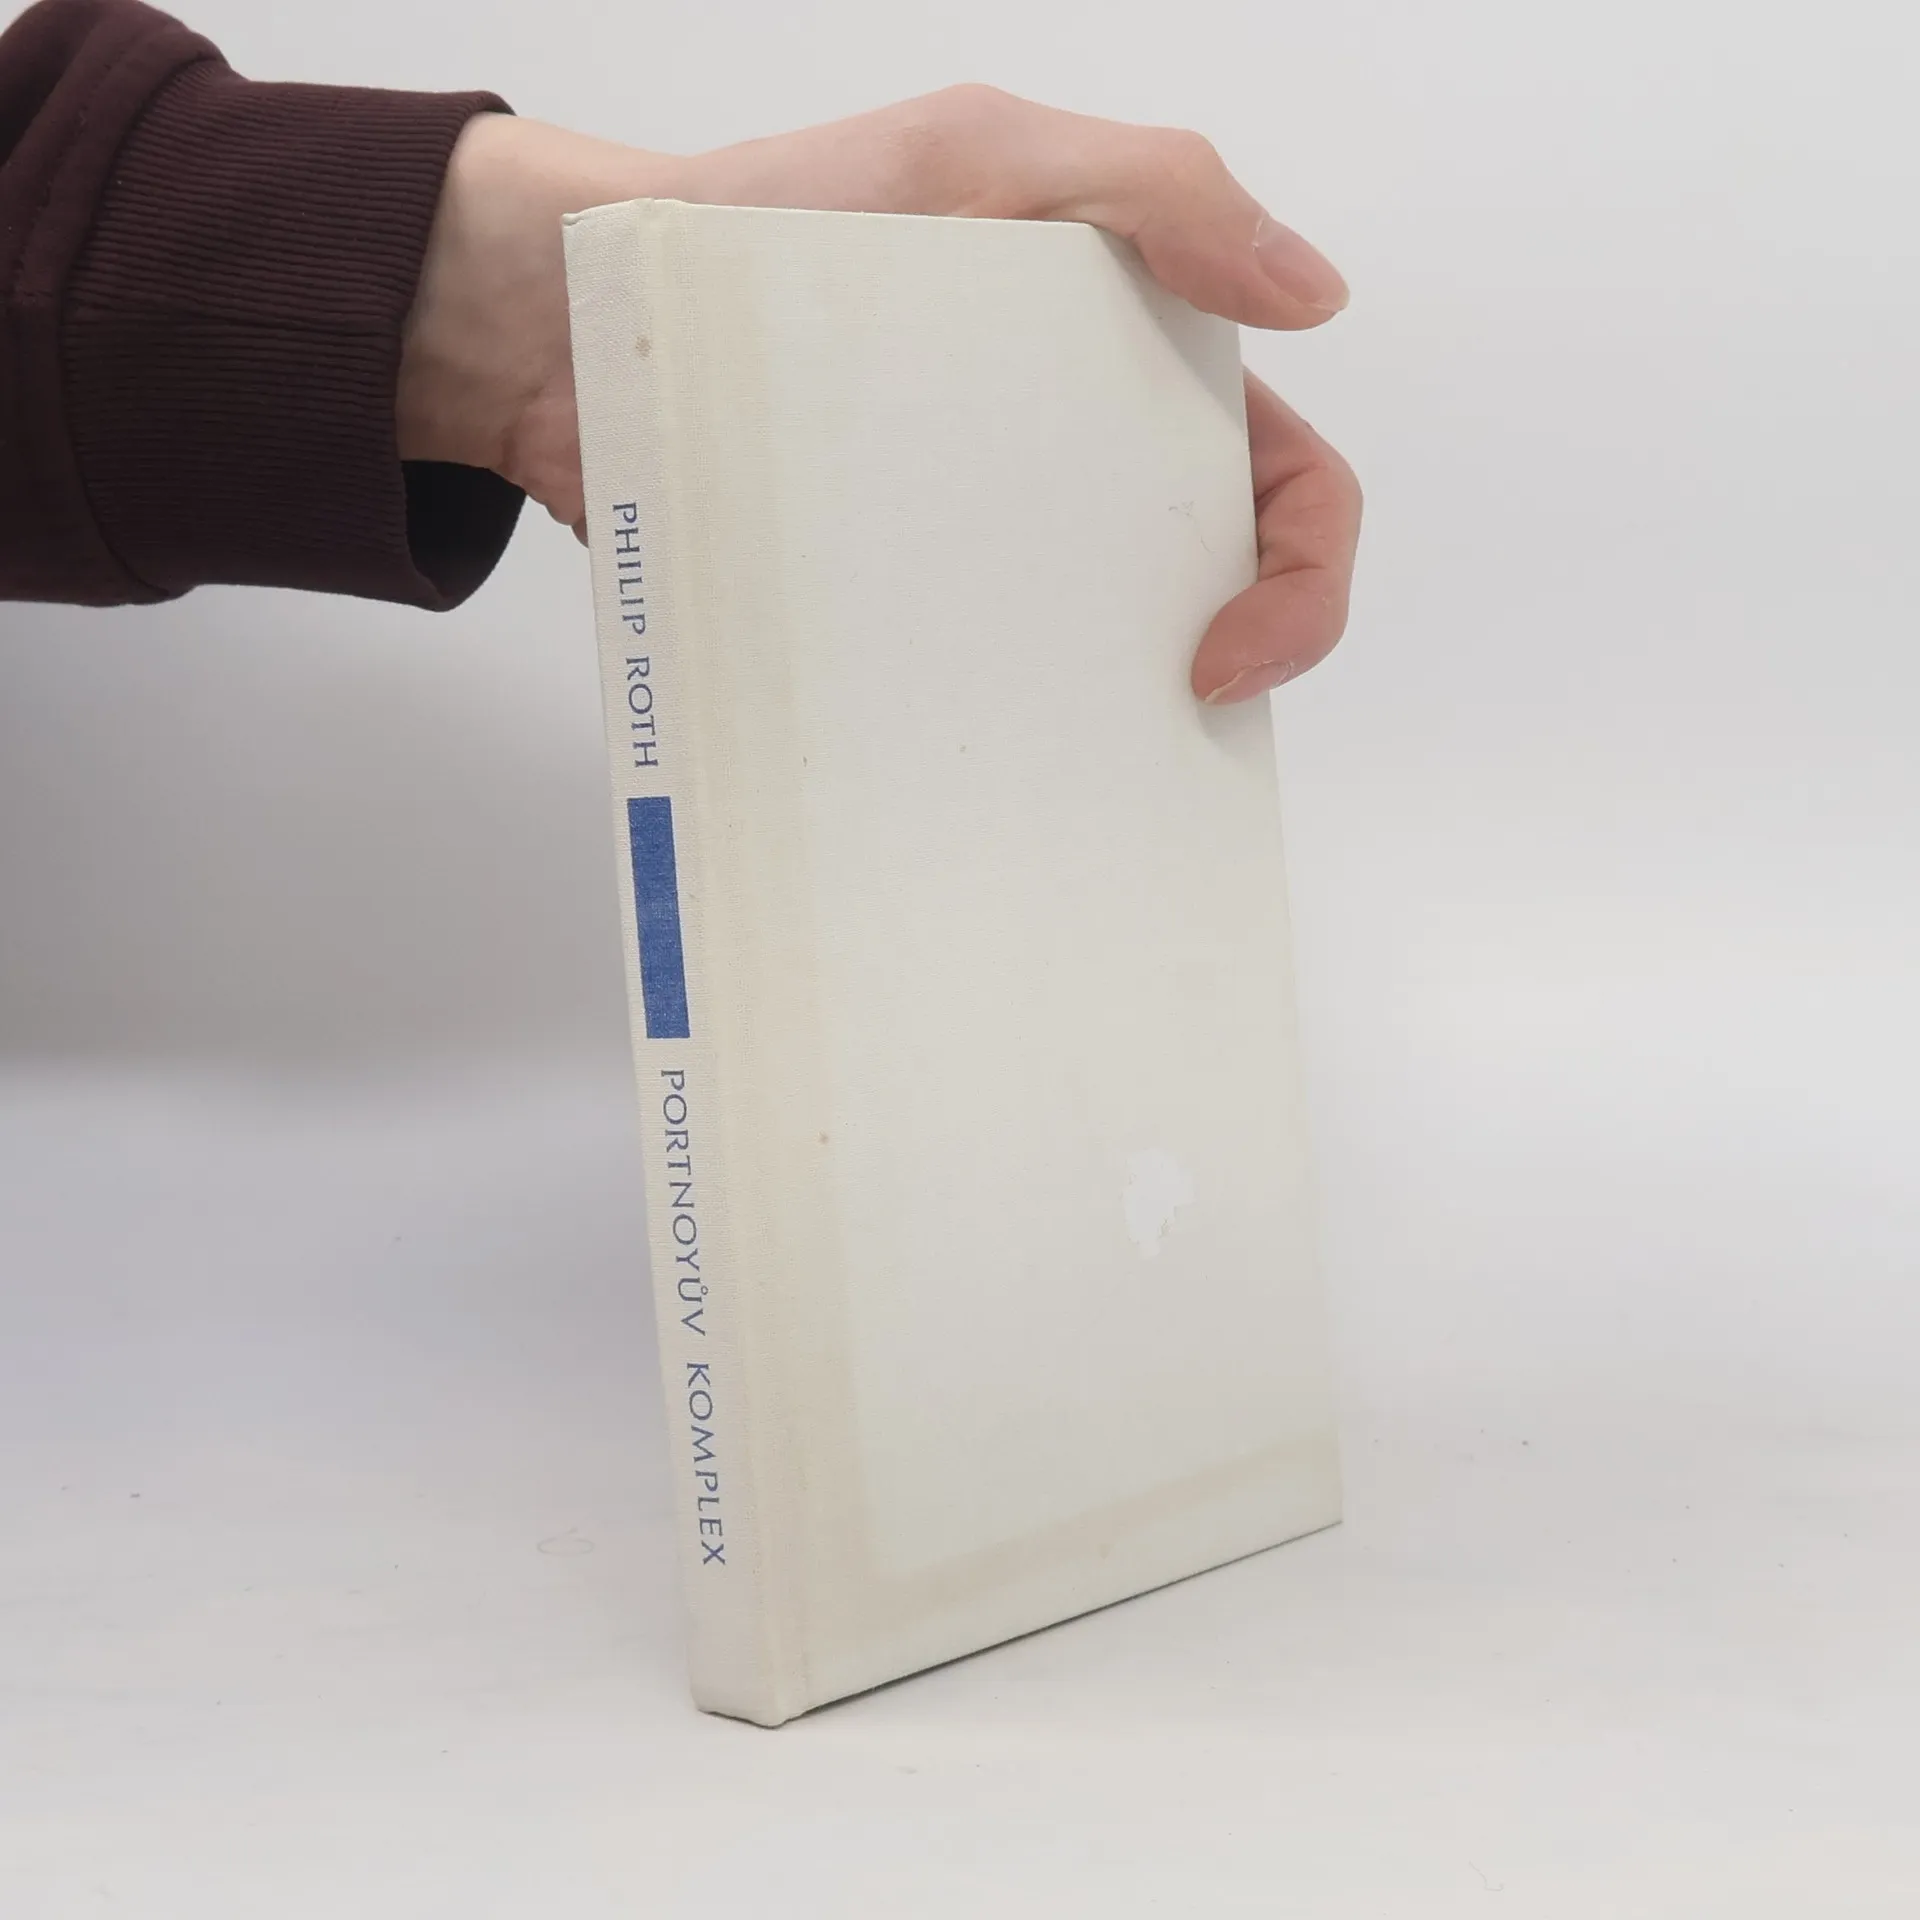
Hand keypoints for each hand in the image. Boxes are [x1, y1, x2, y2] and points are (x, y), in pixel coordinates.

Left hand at [398, 89, 1360, 700]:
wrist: (577, 324)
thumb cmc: (778, 216)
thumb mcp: (979, 158)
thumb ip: (1154, 191)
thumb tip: (1315, 294)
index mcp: (1131, 375)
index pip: (1284, 487)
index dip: (1302, 582)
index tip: (1224, 654)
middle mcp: (1074, 479)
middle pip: (1209, 595)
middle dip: (1226, 671)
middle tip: (1167, 716)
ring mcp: (982, 557)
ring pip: (1095, 667)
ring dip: (1108, 725)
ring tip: (1066, 765)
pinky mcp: (889, 620)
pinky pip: (968, 699)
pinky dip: (990, 740)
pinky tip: (969, 768)